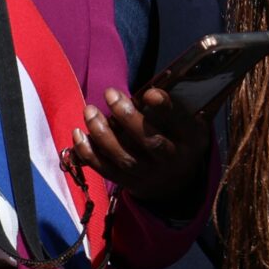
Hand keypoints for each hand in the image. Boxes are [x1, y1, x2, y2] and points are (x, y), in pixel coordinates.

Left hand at [70, 84, 211, 209]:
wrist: (176, 182)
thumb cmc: (178, 138)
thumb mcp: (189, 122)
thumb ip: (175, 105)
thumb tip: (154, 85)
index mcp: (190, 139)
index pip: (181, 123)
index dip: (166, 109)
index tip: (149, 93)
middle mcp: (171, 159)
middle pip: (150, 142)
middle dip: (128, 117)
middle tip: (110, 93)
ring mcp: (149, 174)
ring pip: (125, 158)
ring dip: (103, 134)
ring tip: (89, 111)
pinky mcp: (129, 183)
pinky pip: (107, 170)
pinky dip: (89, 154)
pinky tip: (78, 134)